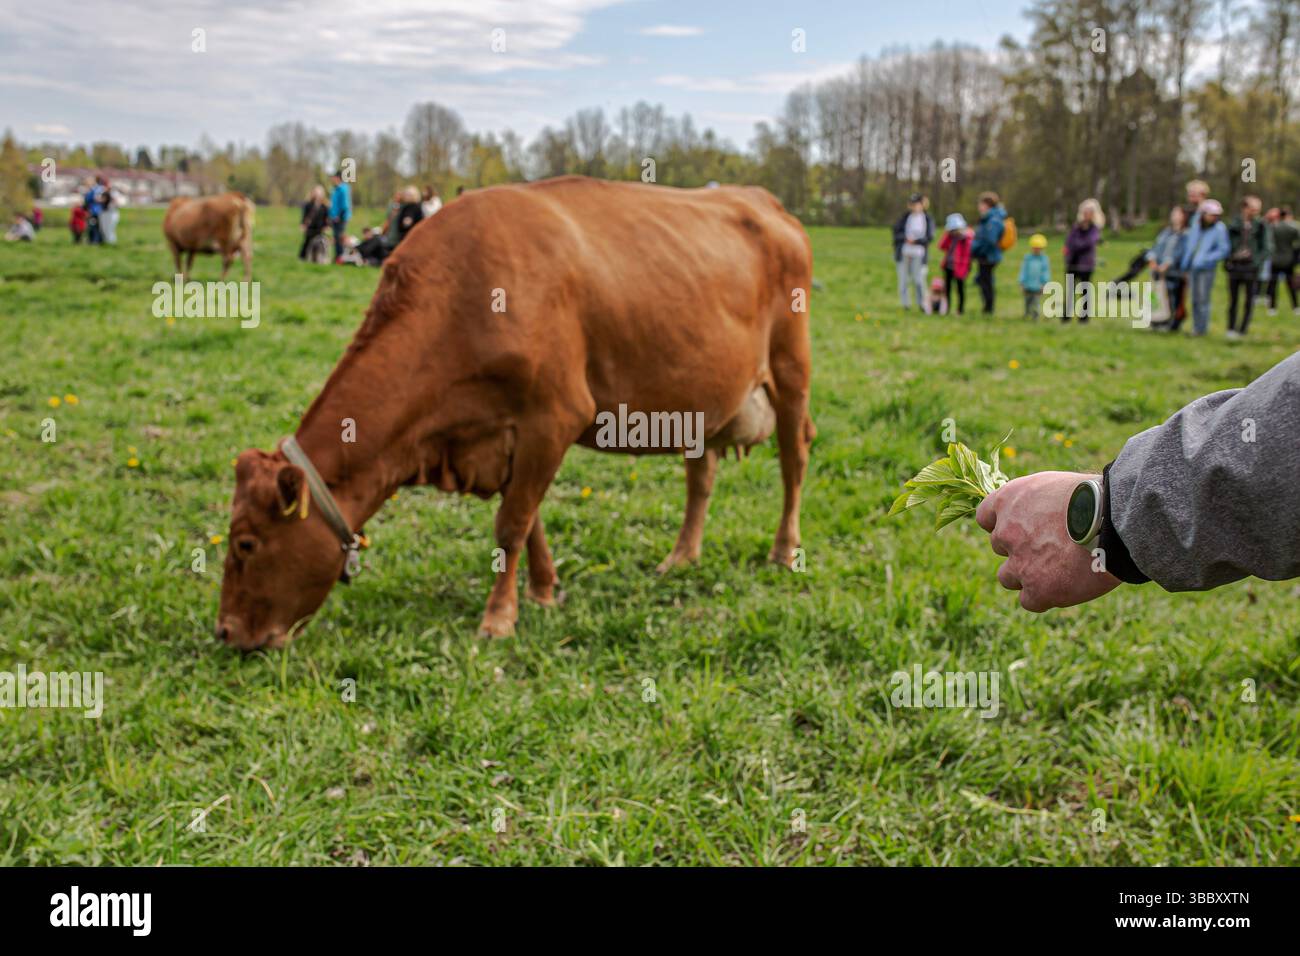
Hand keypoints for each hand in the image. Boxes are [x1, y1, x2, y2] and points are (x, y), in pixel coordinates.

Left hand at [975, 471, 1119, 611]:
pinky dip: (1044, 597)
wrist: (1114, 521)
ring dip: (1026, 575)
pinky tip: (1065, 586)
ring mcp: (1019, 564)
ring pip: (1008, 577)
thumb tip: (1035, 515)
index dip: (1002, 524)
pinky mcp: (1037, 590)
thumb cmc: (1094, 497)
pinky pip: (1029, 601)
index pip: (985, 517)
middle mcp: (1006, 533)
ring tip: (1058, 569)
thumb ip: (1035, 502)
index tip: (1020, 527)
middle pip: (1000, 547)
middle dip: (1019, 548)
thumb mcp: (1055, 485)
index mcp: (1008, 501)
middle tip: (1051, 547)